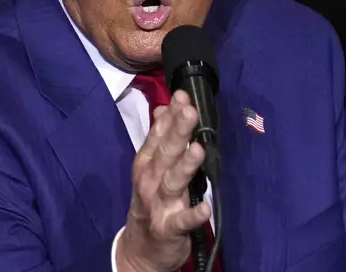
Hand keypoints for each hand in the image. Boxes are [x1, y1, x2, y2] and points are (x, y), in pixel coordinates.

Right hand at [116, 90, 211, 271]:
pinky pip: (183, 221)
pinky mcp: (169, 228)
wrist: (141, 249)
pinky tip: (205, 209)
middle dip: (178, 131)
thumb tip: (164, 108)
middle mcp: (150, 180)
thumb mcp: (151, 168)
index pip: (158, 134)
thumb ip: (159, 138)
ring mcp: (159, 204)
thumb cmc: (151, 200)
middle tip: (191, 111)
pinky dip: (193, 215)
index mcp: (146, 163)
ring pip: (173, 181)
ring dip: (185, 165)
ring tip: (198, 149)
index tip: (183, 96)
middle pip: (166, 153)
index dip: (170, 115)